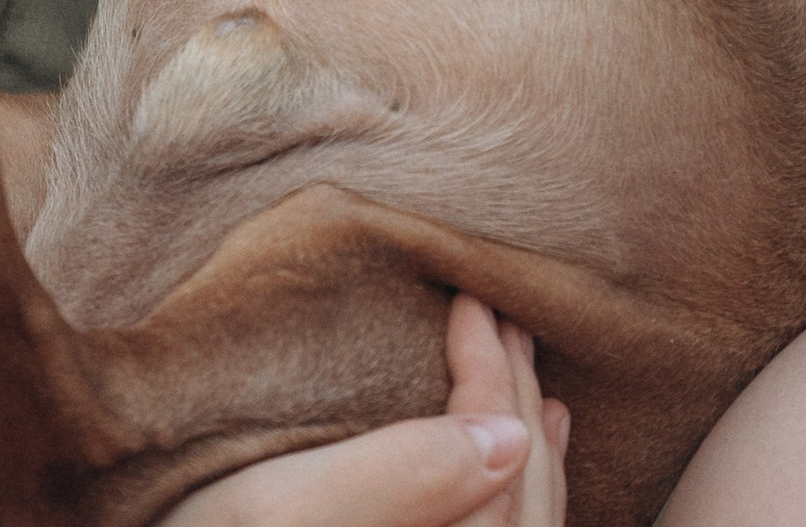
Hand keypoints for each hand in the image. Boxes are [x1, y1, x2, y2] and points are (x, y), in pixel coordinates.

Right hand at [170, 298, 567, 526]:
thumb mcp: (278, 509)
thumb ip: (398, 479)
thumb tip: (510, 439)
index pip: (495, 473)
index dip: (490, 377)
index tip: (468, 299)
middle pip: (519, 503)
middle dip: (516, 398)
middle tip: (501, 313)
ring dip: (528, 445)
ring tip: (527, 372)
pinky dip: (519, 501)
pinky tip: (519, 455)